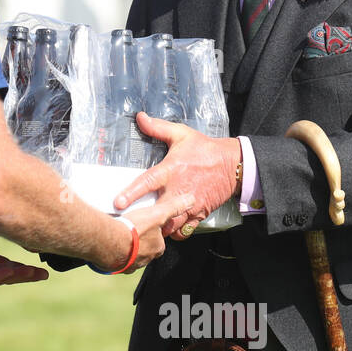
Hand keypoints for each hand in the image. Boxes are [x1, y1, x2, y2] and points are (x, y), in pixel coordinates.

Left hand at [114, 113, 240, 239]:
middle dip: (143, 219)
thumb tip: (140, 117)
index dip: (131, 193)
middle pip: (157, 212)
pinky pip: (185, 231)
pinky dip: (175, 233)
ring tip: (146, 227)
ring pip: (170, 226)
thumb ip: (159, 128)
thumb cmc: (205, 149)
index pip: (147, 182)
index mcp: (171, 170)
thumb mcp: (182, 134)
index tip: (118, 203)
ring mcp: (189, 205)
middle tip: (129, 222)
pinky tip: (167, 228)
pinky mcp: (199, 214)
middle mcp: (178, 190)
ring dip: (158, 228)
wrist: (234, 165)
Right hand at [116, 190, 196, 269]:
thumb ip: (174, 207)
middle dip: (140, 242)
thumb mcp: (158, 213)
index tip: (146, 226)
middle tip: (132, 230)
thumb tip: (190, 200)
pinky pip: (118, 260)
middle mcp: (146, 259)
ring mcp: (131, 264)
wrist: (110, 241)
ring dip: (128, 248)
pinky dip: (115, 253)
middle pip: (146, 249)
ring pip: (132, 255)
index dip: (154, 232)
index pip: (159, 241)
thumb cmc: (134, 229)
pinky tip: (110, 244)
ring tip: (120, 235)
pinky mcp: (117, 266)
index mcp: (157, 248)